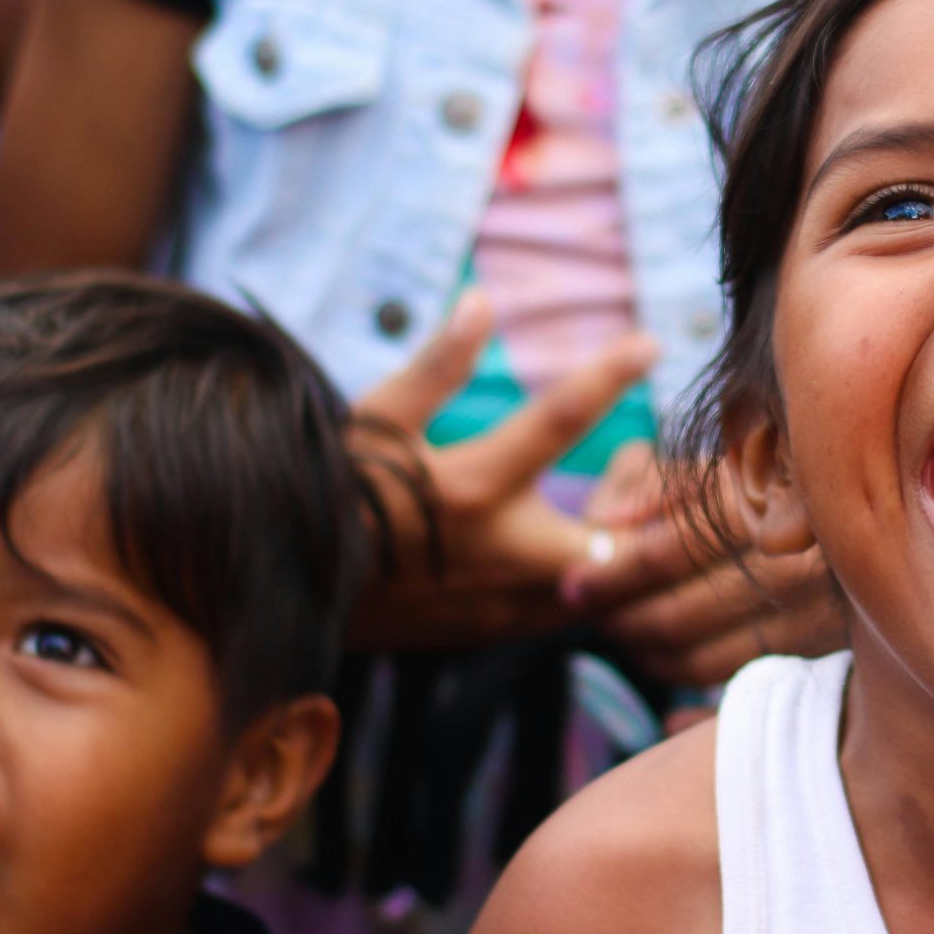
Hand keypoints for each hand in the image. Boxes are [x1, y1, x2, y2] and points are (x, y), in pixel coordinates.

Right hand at [350, 294, 656, 649]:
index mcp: (472, 486)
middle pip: (615, 535)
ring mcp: (500, 603)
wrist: (284, 590)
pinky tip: (559, 540)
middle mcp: (499, 552)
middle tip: (633, 460)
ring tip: (602, 496)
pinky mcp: (492, 633)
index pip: (560, 418)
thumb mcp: (373, 420)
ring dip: (613, 540)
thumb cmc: (330, 492)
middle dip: (636, 502)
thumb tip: (480, 299)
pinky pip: (563, 610)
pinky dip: (580, 577)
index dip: (609, 374)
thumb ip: (435, 364)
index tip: (650, 342)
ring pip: (597, 582)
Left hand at [561, 459, 846, 686]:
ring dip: (647, 653)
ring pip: (703, 659)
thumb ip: (660, 481)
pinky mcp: (826, 650)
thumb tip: (601, 526)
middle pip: (678, 614)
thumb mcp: (729, 445)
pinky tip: (662, 664)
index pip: (664, 553)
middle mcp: (794, 568)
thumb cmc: (792, 455)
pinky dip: (687, 684)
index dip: (610, 572)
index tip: (571, 583)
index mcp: (766, 509)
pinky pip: (738, 683)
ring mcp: (814, 617)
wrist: (895, 490)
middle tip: (586, 614)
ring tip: (620, 634)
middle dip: (619, 619)